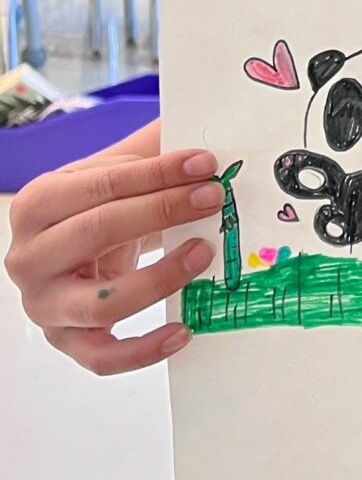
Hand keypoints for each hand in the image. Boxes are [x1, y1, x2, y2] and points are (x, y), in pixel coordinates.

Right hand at [3, 122, 222, 375]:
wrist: (79, 250)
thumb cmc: (103, 205)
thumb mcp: (117, 168)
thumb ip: (156, 146)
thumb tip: (215, 120)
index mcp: (37, 204)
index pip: (101, 185)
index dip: (156, 173)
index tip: (205, 163)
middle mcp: (28, 257)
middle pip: (98, 232)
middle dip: (162, 212)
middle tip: (214, 198)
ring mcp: (44, 305)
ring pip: (101, 302)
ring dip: (160, 279)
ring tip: (205, 254)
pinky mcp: (66, 342)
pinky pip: (102, 358)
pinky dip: (144, 351)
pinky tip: (184, 330)